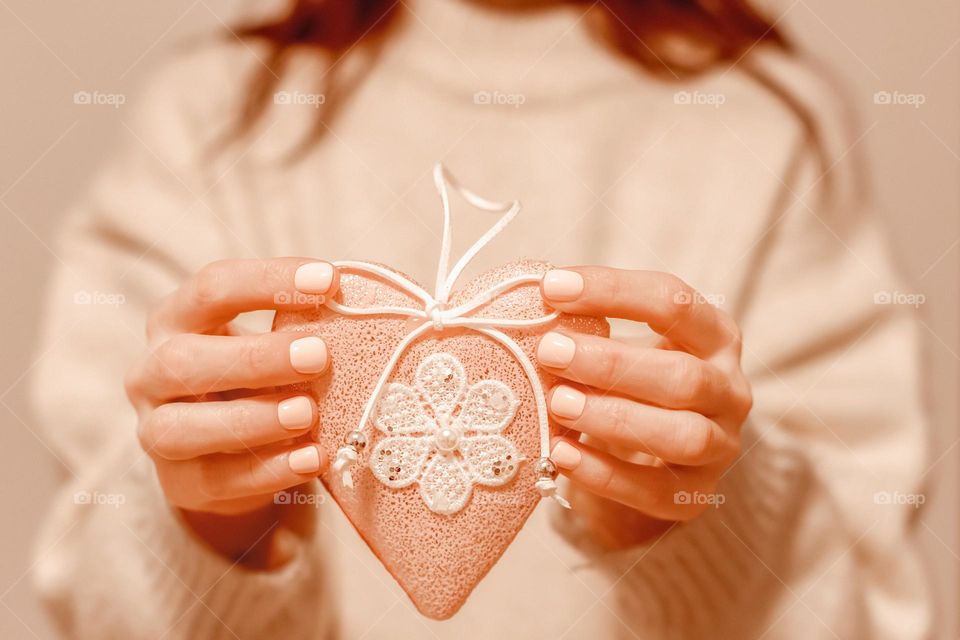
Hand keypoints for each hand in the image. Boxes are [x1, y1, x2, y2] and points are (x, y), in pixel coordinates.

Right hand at [125, 258, 338, 565]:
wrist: (226, 452)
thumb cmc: (253, 378)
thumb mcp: (268, 342)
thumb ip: (299, 325)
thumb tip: (356, 308)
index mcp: (175, 320)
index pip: (211, 288)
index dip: (267, 280)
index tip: (329, 280)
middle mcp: (151, 374)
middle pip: (183, 361)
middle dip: (255, 358)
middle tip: (319, 355)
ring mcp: (155, 432)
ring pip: (183, 428)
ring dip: (253, 419)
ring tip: (308, 412)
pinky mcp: (181, 483)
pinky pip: (218, 481)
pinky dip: (270, 471)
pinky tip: (312, 458)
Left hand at [537, 267, 751, 546]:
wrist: (654, 454)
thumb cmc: (633, 381)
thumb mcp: (625, 344)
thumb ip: (590, 326)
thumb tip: (534, 305)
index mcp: (715, 336)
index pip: (672, 303)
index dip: (613, 291)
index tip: (552, 288)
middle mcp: (730, 389)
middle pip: (683, 376)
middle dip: (612, 363)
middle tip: (551, 352)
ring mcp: (721, 446)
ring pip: (682, 435)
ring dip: (614, 418)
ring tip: (557, 402)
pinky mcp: (695, 495)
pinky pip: (655, 490)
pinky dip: (604, 474)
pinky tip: (561, 453)